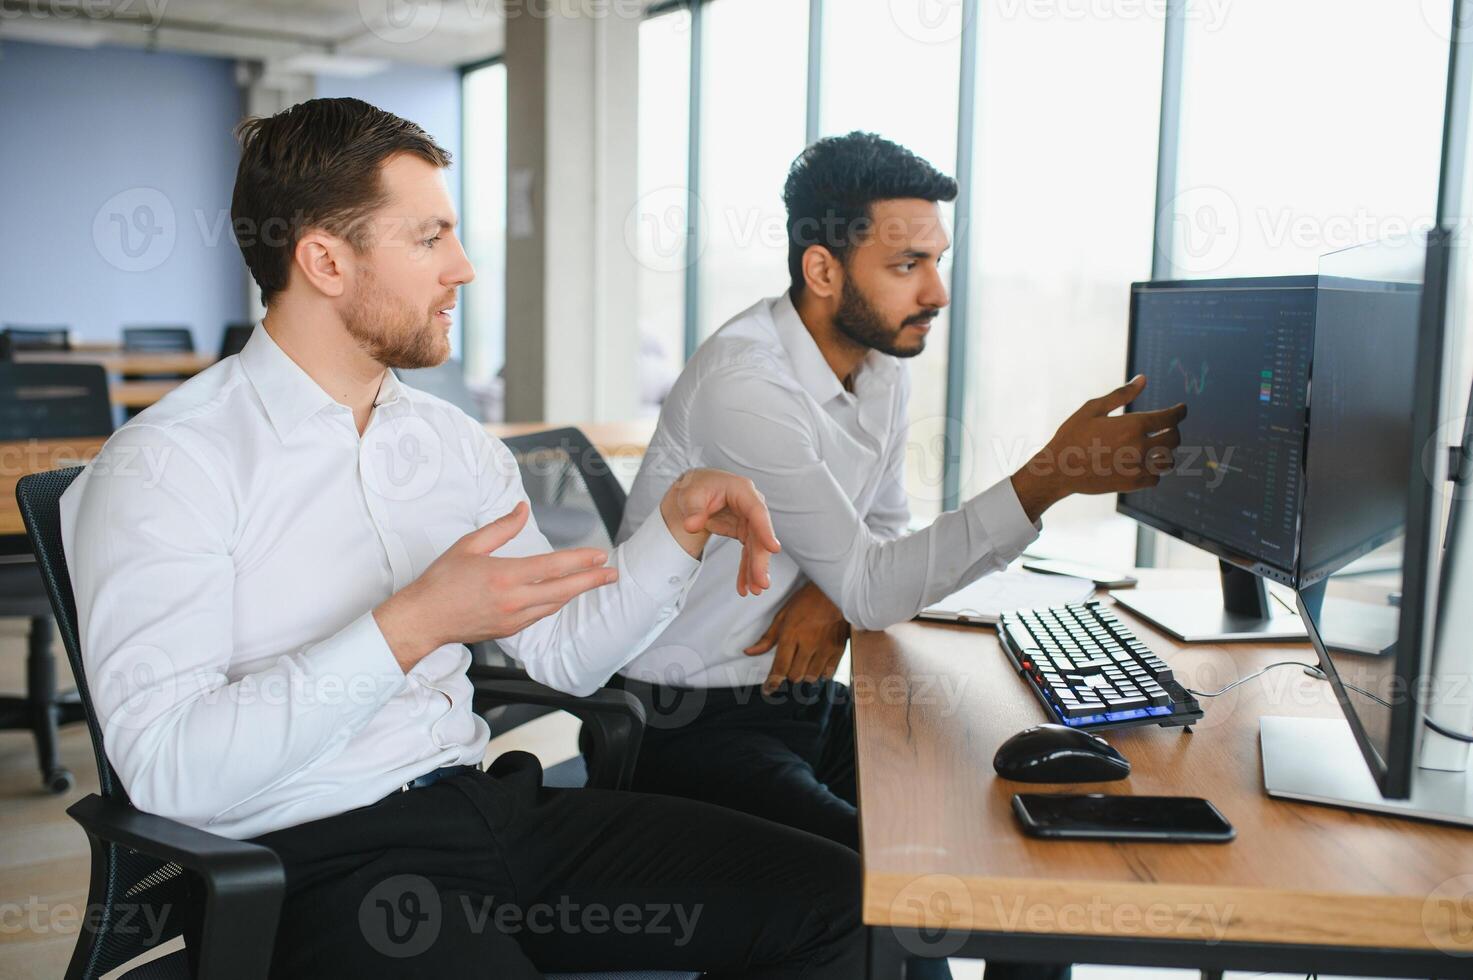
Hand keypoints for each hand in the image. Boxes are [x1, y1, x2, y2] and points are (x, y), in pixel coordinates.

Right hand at [374, 501, 615, 670]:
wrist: (422, 620)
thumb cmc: (441, 580)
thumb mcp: (469, 545)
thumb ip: (501, 527)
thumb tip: (523, 509)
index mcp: (504, 576)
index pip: (553, 566)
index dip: (580, 561)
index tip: (599, 555)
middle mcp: (513, 600)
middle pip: (563, 590)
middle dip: (591, 581)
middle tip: (612, 574)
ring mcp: (512, 619)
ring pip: (554, 605)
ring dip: (575, 592)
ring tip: (593, 581)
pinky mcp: (509, 631)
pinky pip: (539, 615)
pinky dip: (554, 603)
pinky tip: (561, 595)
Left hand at [659, 468, 782, 595]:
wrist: (696, 491)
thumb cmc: (696, 488)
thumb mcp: (690, 495)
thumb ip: (693, 510)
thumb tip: (692, 526)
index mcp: (742, 490)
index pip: (757, 512)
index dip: (766, 530)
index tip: (774, 549)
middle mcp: (751, 505)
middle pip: (759, 535)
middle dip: (760, 560)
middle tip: (762, 583)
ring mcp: (749, 521)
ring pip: (756, 548)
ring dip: (755, 569)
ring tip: (755, 590)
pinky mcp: (745, 532)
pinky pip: (748, 554)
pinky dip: (746, 570)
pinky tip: (744, 587)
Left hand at [744, 581, 850, 693]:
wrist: (836, 592)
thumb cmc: (807, 601)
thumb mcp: (783, 615)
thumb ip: (768, 637)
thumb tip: (749, 652)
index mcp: (791, 633)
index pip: (780, 666)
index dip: (772, 682)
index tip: (768, 689)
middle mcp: (808, 643)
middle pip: (795, 675)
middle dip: (789, 674)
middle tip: (790, 665)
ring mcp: (825, 648)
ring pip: (811, 677)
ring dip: (804, 674)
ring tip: (804, 662)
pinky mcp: (839, 649)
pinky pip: (828, 673)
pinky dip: (820, 673)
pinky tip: (817, 663)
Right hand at [1011, 375, 1185, 521]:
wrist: (1058, 470)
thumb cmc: (1072, 435)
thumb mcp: (1093, 409)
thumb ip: (1121, 395)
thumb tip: (1143, 379)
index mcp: (1133, 425)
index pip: (1170, 418)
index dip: (1180, 412)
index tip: (1181, 409)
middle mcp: (1140, 448)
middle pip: (1174, 439)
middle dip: (1173, 430)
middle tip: (1166, 428)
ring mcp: (1137, 469)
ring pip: (1168, 461)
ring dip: (1165, 452)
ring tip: (1155, 447)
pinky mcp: (1132, 485)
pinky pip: (1156, 479)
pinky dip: (1154, 471)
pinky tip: (1143, 464)